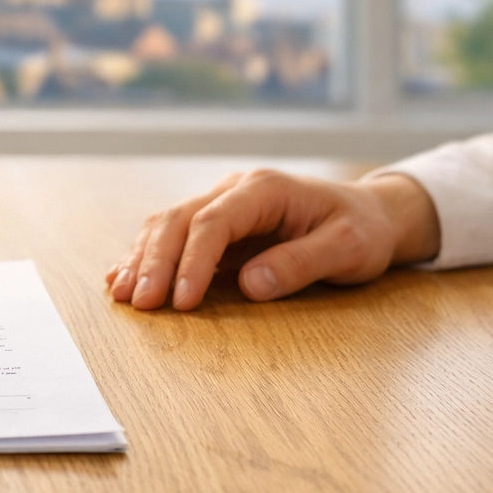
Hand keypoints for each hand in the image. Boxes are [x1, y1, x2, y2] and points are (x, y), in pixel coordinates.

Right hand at [105, 169, 441, 310]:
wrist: (370, 213)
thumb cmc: (363, 231)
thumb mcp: (349, 248)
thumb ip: (301, 263)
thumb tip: (250, 286)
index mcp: (265, 189)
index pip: (214, 221)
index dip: (193, 261)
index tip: (181, 301)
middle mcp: (235, 189)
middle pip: (178, 219)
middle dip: (155, 262)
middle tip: (139, 303)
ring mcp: (222, 203)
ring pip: (166, 224)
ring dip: (142, 259)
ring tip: (123, 295)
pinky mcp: (216, 222)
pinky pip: (173, 235)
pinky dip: (146, 256)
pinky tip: (122, 277)